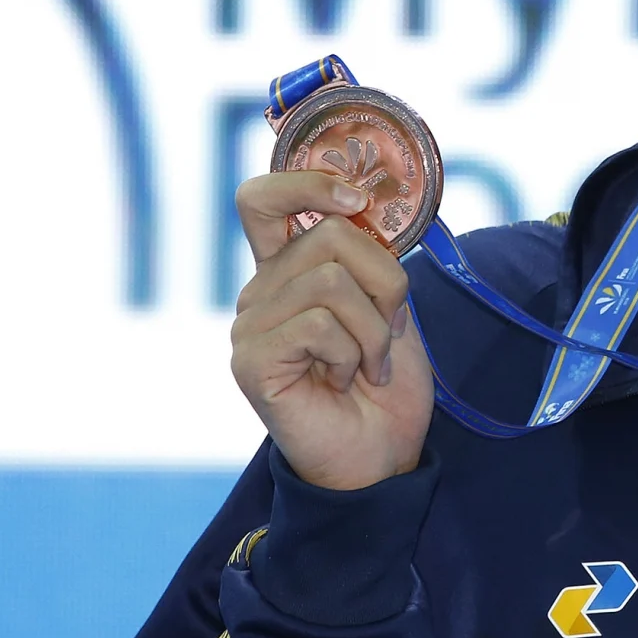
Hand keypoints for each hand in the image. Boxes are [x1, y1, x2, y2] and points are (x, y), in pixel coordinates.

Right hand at [230, 172, 433, 490]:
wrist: (379, 455)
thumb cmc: (383, 383)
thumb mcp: (389, 306)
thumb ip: (371, 259)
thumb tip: (367, 209)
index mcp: (288, 270)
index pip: (263, 199)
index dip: (307, 183)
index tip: (357, 201)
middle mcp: (260, 291)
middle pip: (331, 236)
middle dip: (386, 283)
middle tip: (387, 333)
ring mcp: (249, 326)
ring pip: (332, 281)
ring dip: (375, 329)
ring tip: (367, 364)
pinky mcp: (250, 361)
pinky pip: (319, 324)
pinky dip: (352, 354)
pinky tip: (343, 382)